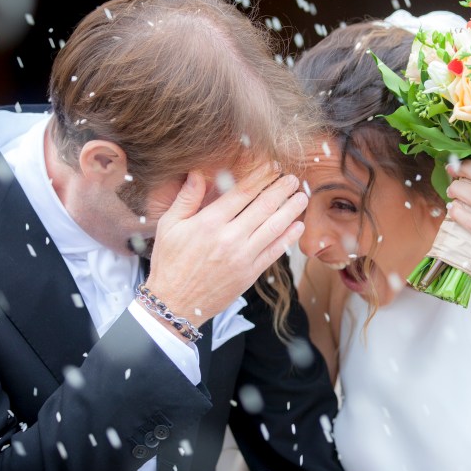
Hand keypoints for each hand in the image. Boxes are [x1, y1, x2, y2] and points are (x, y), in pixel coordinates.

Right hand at [144, 163, 306, 328]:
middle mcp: (229, 238)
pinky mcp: (250, 274)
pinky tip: (298, 226)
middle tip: (293, 179)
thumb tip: (196, 172)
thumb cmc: (169, 262)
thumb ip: (186, 198)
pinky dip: (288, 238)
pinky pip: (274, 252)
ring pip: (274, 228)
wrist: (174, 302)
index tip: (273, 167)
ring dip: (291, 211)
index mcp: (209, 223)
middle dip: (282, 190)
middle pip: (264, 207)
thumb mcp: (169, 226)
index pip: (242, 192)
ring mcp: (242, 257)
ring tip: (302, 198)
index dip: (261, 177)